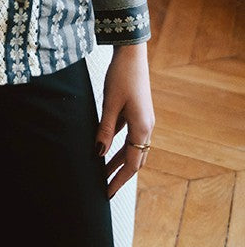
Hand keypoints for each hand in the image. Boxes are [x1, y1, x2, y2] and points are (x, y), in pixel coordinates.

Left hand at [96, 42, 153, 197]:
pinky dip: (119, 145)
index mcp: (142, 128)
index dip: (119, 180)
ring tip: (103, 171)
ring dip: (119, 160)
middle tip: (105, 187)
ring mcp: (143, 120)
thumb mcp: (110, 103)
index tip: (106, 192)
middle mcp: (146, 127)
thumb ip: (105, 129)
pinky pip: (129, 135)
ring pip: (132, 148)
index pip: (131, 163)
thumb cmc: (121, 76)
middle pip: (135, 159)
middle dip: (120, 174)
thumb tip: (99, 153)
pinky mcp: (138, 112)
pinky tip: (105, 146)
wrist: (131, 54)